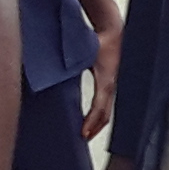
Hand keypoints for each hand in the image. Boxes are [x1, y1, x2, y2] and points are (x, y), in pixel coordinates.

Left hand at [81, 25, 119, 140]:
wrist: (113, 31)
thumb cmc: (98, 40)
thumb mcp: (83, 52)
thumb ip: (71, 63)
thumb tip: (55, 74)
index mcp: (105, 79)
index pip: (99, 107)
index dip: (91, 121)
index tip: (83, 133)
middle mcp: (112, 84)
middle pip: (105, 114)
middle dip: (95, 127)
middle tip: (82, 138)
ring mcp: (114, 85)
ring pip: (108, 111)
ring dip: (98, 123)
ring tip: (86, 133)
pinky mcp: (112, 83)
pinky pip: (107, 104)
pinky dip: (100, 114)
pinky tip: (92, 119)